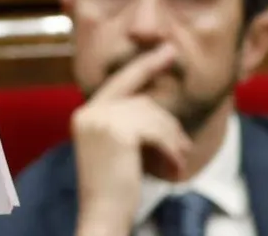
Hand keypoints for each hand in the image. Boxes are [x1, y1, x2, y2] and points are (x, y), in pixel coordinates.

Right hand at [72, 43, 192, 235]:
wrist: (102, 216)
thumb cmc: (116, 192)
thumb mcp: (120, 152)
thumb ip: (129, 125)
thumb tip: (158, 106)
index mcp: (85, 115)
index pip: (121, 83)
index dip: (146, 65)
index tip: (167, 50)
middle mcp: (89, 113)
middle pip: (144, 102)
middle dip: (169, 126)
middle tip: (182, 152)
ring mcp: (100, 120)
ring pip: (154, 116)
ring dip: (173, 143)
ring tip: (176, 166)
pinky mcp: (116, 131)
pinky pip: (157, 131)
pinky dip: (171, 151)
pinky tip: (172, 171)